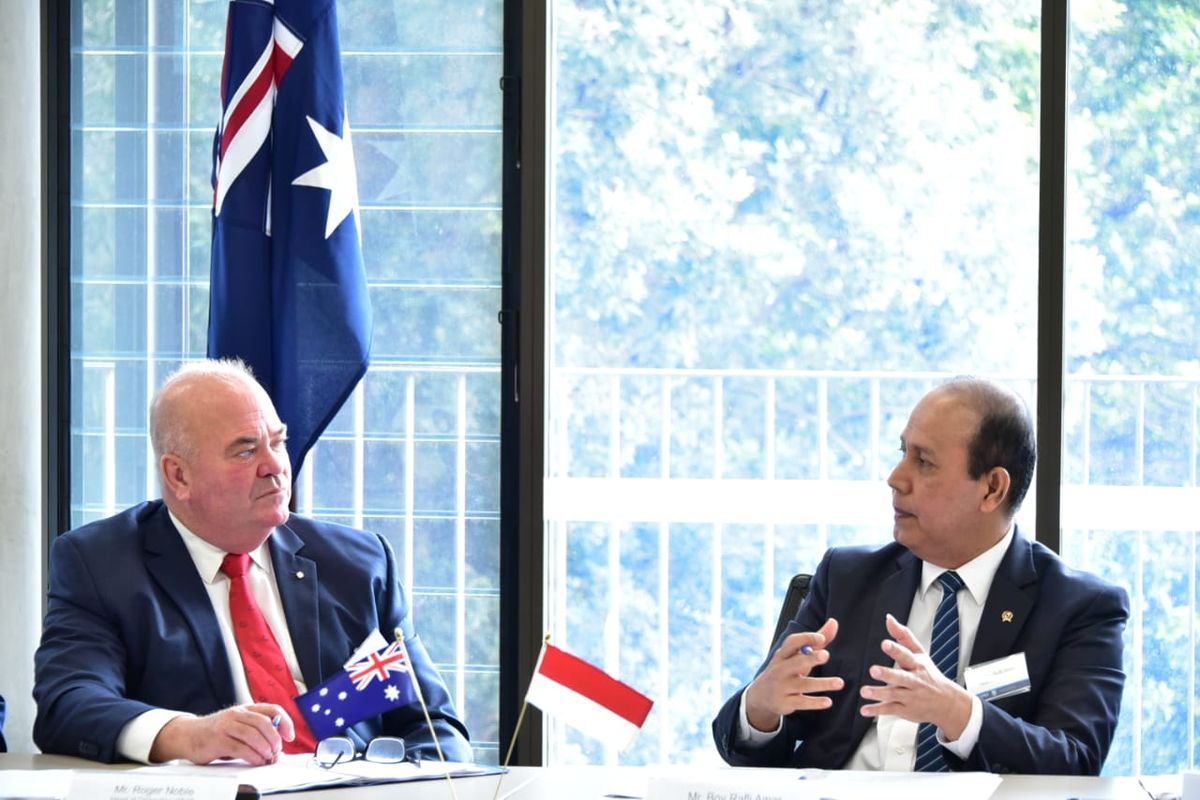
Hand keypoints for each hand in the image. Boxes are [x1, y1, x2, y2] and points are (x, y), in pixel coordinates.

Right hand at [149, 703, 295, 764]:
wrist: (187, 735)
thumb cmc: (216, 733)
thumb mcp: (237, 725)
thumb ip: (255, 731)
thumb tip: (277, 747)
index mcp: (245, 709)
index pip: (272, 709)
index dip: (285, 722)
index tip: (289, 736)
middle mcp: (236, 714)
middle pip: (264, 723)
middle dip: (275, 739)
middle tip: (277, 751)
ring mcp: (226, 726)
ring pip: (254, 735)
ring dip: (265, 749)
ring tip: (268, 757)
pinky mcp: (218, 740)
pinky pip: (241, 748)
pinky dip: (253, 756)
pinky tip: (257, 761)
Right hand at [743, 617, 843, 731]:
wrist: (762, 695)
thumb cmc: (786, 669)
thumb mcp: (797, 655)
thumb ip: (816, 640)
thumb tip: (834, 622)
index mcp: (783, 655)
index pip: (792, 643)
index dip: (806, 639)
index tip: (821, 638)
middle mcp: (780, 669)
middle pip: (796, 662)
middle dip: (810, 659)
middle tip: (826, 655)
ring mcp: (782, 687)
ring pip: (803, 684)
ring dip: (822, 684)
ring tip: (840, 683)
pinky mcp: (785, 703)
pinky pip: (801, 703)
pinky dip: (815, 703)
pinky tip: (828, 702)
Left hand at [858, 614, 972, 739]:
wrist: (946, 703)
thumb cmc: (929, 674)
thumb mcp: (919, 653)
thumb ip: (903, 635)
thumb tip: (888, 618)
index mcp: (917, 665)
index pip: (906, 656)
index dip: (896, 650)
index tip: (885, 643)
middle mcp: (914, 681)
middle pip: (900, 677)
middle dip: (887, 674)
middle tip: (874, 669)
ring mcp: (909, 697)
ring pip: (893, 695)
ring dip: (878, 693)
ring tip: (864, 691)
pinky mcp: (905, 710)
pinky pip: (889, 710)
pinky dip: (876, 710)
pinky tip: (864, 710)